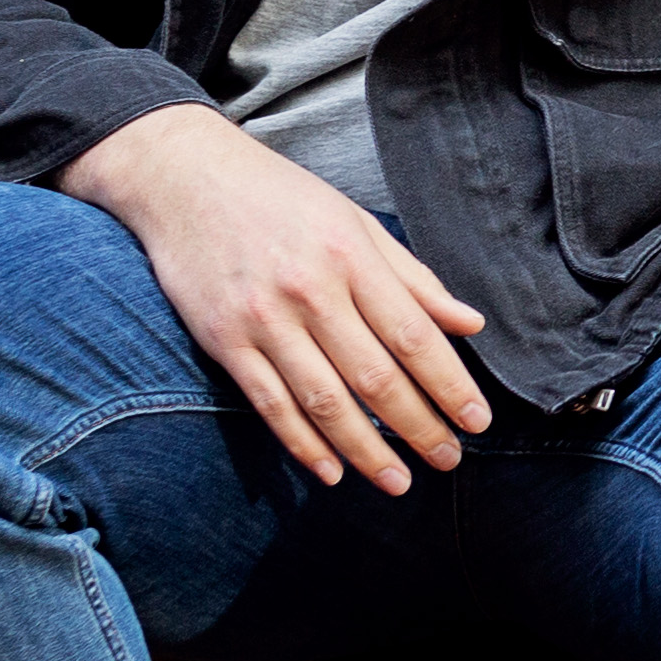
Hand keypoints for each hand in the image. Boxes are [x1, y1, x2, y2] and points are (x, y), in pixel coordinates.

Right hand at [62, 103, 488, 489]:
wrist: (184, 178)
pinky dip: (303, 444)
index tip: (477, 421)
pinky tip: (332, 471)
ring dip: (366, 450)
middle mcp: (309, 291)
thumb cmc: (281, 198)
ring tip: (399, 482)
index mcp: (351, 257)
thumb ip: (412, 278)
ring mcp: (263, 320)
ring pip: (324, 401)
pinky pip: (271, 404)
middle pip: (375, 377)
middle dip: (418, 427)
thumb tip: (470, 324)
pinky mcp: (223, 341)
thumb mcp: (356, 222)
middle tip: (449, 461)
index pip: (413, 336)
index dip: (450, 385)